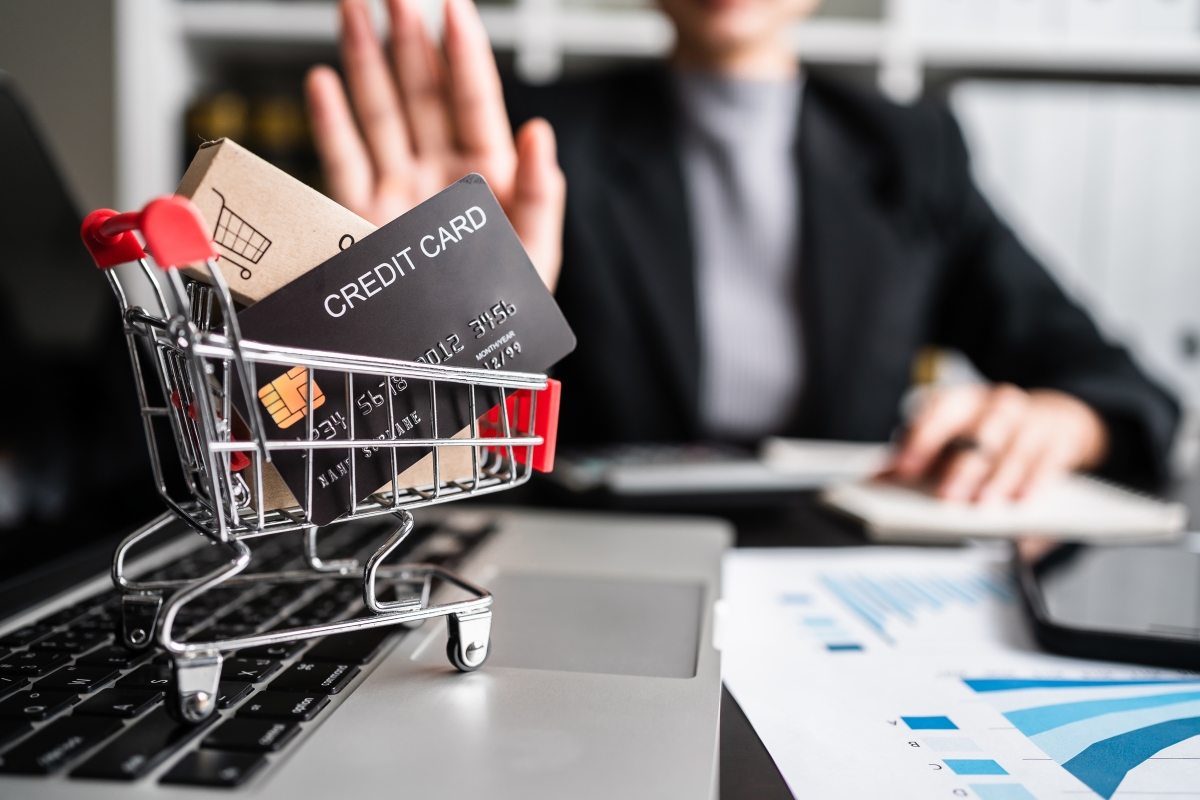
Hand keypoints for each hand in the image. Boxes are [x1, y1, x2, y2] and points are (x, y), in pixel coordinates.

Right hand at [305, 0, 565, 289]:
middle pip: (422, 94)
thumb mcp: (536, 255)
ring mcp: (399, 193)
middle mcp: (440, 175)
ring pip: (380, 114)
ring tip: (353, 11)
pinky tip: (322, 83)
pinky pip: (345, 163)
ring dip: (364, 61)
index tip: (453, 6)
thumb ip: (541, 195)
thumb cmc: (507, 308)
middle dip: (408, 39)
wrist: (459, 357)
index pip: (474, 100)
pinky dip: (331, 124)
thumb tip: (539, 136)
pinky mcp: (364, 220)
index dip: (463, 52)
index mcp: (488, 176)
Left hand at [888, 383, 1108, 501]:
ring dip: (997, 478)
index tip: (904, 469)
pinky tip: (1022, 501)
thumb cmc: (988, 435)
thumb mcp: (953, 440)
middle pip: (979, 431)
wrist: (1054, 419)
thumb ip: (917, 460)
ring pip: (1014, 447)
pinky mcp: (1060, 438)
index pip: (938, 412)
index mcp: (961, 402)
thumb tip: (876, 481)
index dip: (921, 439)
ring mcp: (1031, 419)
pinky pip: (1048, 460)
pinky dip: (1034, 480)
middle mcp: (996, 404)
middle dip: (962, 465)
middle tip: (946, 497)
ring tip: (983, 505)